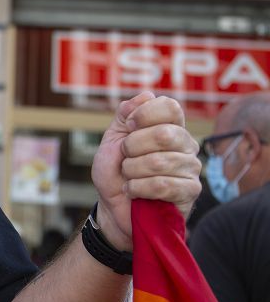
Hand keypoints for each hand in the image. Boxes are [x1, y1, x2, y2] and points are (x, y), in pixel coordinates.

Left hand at [90, 92, 200, 250]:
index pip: (170, 106)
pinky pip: (163, 185)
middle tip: (125, 157)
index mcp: (169, 126)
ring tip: (128, 176)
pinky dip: (138, 188)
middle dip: (132, 147)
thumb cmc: (115, 171)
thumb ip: (125, 114)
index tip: (128, 128)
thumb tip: (147, 94)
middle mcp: (185, 144)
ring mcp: (191, 168)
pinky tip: (134, 191)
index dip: (143, 115)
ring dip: (132, 171)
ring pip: (159, 162)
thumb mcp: (112, 138)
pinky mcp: (190, 192)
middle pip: (164, 133)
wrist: (113, 207)